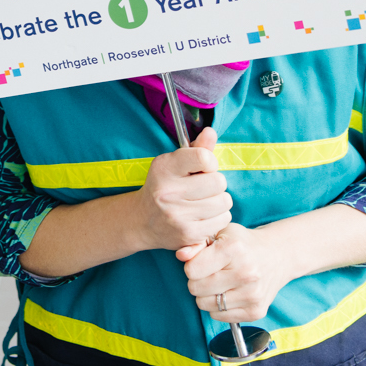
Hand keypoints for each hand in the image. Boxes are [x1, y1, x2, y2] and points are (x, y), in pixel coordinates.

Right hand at [131, 127, 231, 251]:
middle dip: (215, 183)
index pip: (203, 158)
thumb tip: (211, 131)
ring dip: (219, 201)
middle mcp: (168, 192)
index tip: (203, 168)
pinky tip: (204, 216)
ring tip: (205, 202)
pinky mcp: (188, 234)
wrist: (141, 221)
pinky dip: (218, 217)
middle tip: (203, 188)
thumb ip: (196, 148)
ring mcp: (178, 216)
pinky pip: (223, 219)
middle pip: (219, 181)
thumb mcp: (174, 164)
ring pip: (224, 202)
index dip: (210, 162)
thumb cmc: (163, 186)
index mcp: (164, 169)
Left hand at [179, 223, 291, 322]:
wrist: (278, 256)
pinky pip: (219, 316)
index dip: (192, 265)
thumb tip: (180, 255)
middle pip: (196, 289)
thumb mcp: (220, 233)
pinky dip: (219, 307)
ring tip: (220, 282)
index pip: (191, 270)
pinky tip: (230, 293)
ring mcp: (252, 295)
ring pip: (205, 305)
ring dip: (207, 295)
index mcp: (234, 249)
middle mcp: (246, 274)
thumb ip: (196, 243)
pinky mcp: (256, 311)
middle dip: (197, 280)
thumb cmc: (243, 243)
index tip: (203, 260)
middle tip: (211, 272)